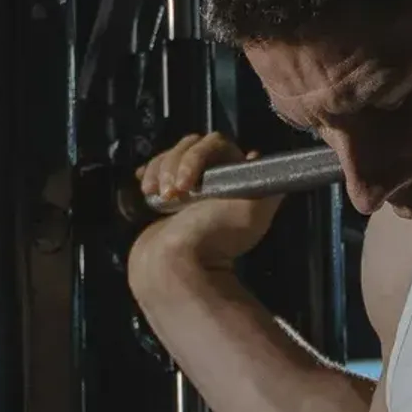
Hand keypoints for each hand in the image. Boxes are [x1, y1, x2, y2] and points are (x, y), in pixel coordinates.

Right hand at [124, 131, 277, 273]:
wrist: (175, 268)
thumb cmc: (213, 240)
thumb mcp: (252, 213)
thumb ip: (264, 183)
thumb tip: (257, 156)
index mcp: (235, 179)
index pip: (215, 143)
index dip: (196, 156)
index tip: (188, 184)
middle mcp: (214, 181)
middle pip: (190, 146)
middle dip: (175, 164)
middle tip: (172, 193)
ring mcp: (190, 188)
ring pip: (170, 156)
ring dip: (159, 171)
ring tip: (158, 198)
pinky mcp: (168, 197)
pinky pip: (155, 170)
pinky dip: (149, 174)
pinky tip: (147, 189)